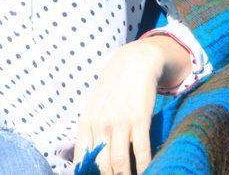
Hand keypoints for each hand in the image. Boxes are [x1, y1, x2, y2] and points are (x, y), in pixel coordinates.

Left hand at [74, 36, 190, 174]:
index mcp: (85, 123)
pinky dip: (144, 167)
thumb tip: (88, 162)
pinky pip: (141, 151)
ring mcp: (120, 122)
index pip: (82, 159)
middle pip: (101, 165)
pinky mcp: (140, 119)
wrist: (133, 63)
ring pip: (120, 162)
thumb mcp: (93, 109)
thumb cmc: (112, 90)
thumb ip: (90, 133)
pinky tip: (146, 172)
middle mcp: (100, 124)